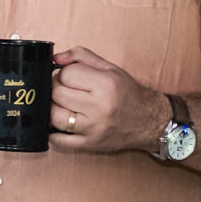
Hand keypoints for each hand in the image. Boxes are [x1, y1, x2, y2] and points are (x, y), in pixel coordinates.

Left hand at [48, 46, 167, 151]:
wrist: (148, 121)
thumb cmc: (127, 93)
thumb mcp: (109, 68)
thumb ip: (81, 56)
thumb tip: (55, 58)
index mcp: (106, 85)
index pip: (66, 74)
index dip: (62, 72)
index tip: (68, 76)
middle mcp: (100, 108)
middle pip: (57, 94)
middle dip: (55, 88)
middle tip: (63, 88)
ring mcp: (93, 129)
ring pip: (54, 117)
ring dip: (52, 108)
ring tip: (61, 104)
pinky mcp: (89, 145)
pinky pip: (59, 141)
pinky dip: (52, 131)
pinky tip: (59, 122)